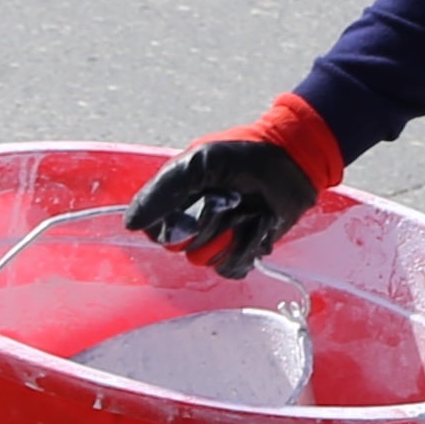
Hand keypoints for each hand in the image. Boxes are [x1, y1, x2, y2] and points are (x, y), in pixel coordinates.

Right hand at [124, 94, 340, 277]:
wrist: (293, 161)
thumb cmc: (245, 155)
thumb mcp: (199, 162)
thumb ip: (163, 190)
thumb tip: (131, 224)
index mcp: (176, 199)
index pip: (154, 230)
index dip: (172, 223)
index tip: (195, 202)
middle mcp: (193, 222)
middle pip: (182, 248)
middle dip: (208, 224)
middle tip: (230, 199)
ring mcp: (218, 239)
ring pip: (208, 260)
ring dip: (233, 233)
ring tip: (250, 209)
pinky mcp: (242, 252)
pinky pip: (232, 268)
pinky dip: (248, 247)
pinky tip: (260, 226)